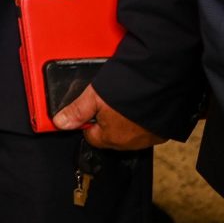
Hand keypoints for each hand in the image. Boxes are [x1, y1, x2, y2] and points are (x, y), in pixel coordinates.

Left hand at [52, 84, 166, 149]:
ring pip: (130, 132)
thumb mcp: (95, 96)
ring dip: (125, 120)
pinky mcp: (164, 130)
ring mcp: (150, 137)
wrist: (163, 79)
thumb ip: (77, 111)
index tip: (90, 109)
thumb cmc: (129, 87)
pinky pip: (147, 128)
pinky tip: (140, 103)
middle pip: (111, 135)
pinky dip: (143, 119)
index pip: (92, 137)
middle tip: (108, 101)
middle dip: (107, 120)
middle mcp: (132, 143)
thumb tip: (60, 123)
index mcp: (112, 138)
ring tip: (124, 100)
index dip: (88, 121)